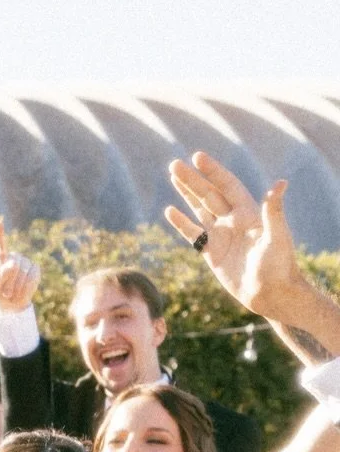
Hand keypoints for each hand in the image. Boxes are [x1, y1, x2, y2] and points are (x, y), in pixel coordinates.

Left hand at [0, 217, 40, 315]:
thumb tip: (13, 263)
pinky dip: (25, 289)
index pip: (1, 245)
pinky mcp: (36, 269)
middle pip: (14, 265)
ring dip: (16, 288)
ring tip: (12, 294)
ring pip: (23, 273)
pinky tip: (22, 292)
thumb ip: (1, 275)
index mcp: (2, 258)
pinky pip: (31, 278)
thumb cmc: (1, 293)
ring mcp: (26, 261)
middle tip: (6, 293)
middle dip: (9, 282)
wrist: (12, 303)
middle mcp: (15, 256)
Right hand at [165, 152, 301, 318]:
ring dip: (186, 193)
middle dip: (192, 179)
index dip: (212, 171)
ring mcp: (221, 236)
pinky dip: (182, 223)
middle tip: (174, 164)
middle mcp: (233, 220)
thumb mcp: (276, 236)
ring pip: (200, 209)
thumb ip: (273, 211)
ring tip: (173, 176)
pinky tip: (170, 211)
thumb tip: (280, 183)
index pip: (226, 185)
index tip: (197, 157)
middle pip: (208, 194)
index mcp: (248, 213)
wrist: (270, 294)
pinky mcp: (212, 253)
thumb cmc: (279, 265)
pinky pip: (193, 234)